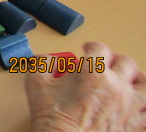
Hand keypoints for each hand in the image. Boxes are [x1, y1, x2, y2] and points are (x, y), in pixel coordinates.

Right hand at [26, 41, 145, 131]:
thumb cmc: (53, 120)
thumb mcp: (36, 83)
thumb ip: (42, 63)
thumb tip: (48, 59)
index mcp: (93, 72)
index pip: (100, 48)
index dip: (92, 46)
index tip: (88, 50)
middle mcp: (116, 86)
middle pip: (126, 63)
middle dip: (115, 60)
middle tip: (107, 64)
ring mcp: (129, 107)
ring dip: (138, 81)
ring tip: (130, 81)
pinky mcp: (134, 126)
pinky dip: (143, 108)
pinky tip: (135, 107)